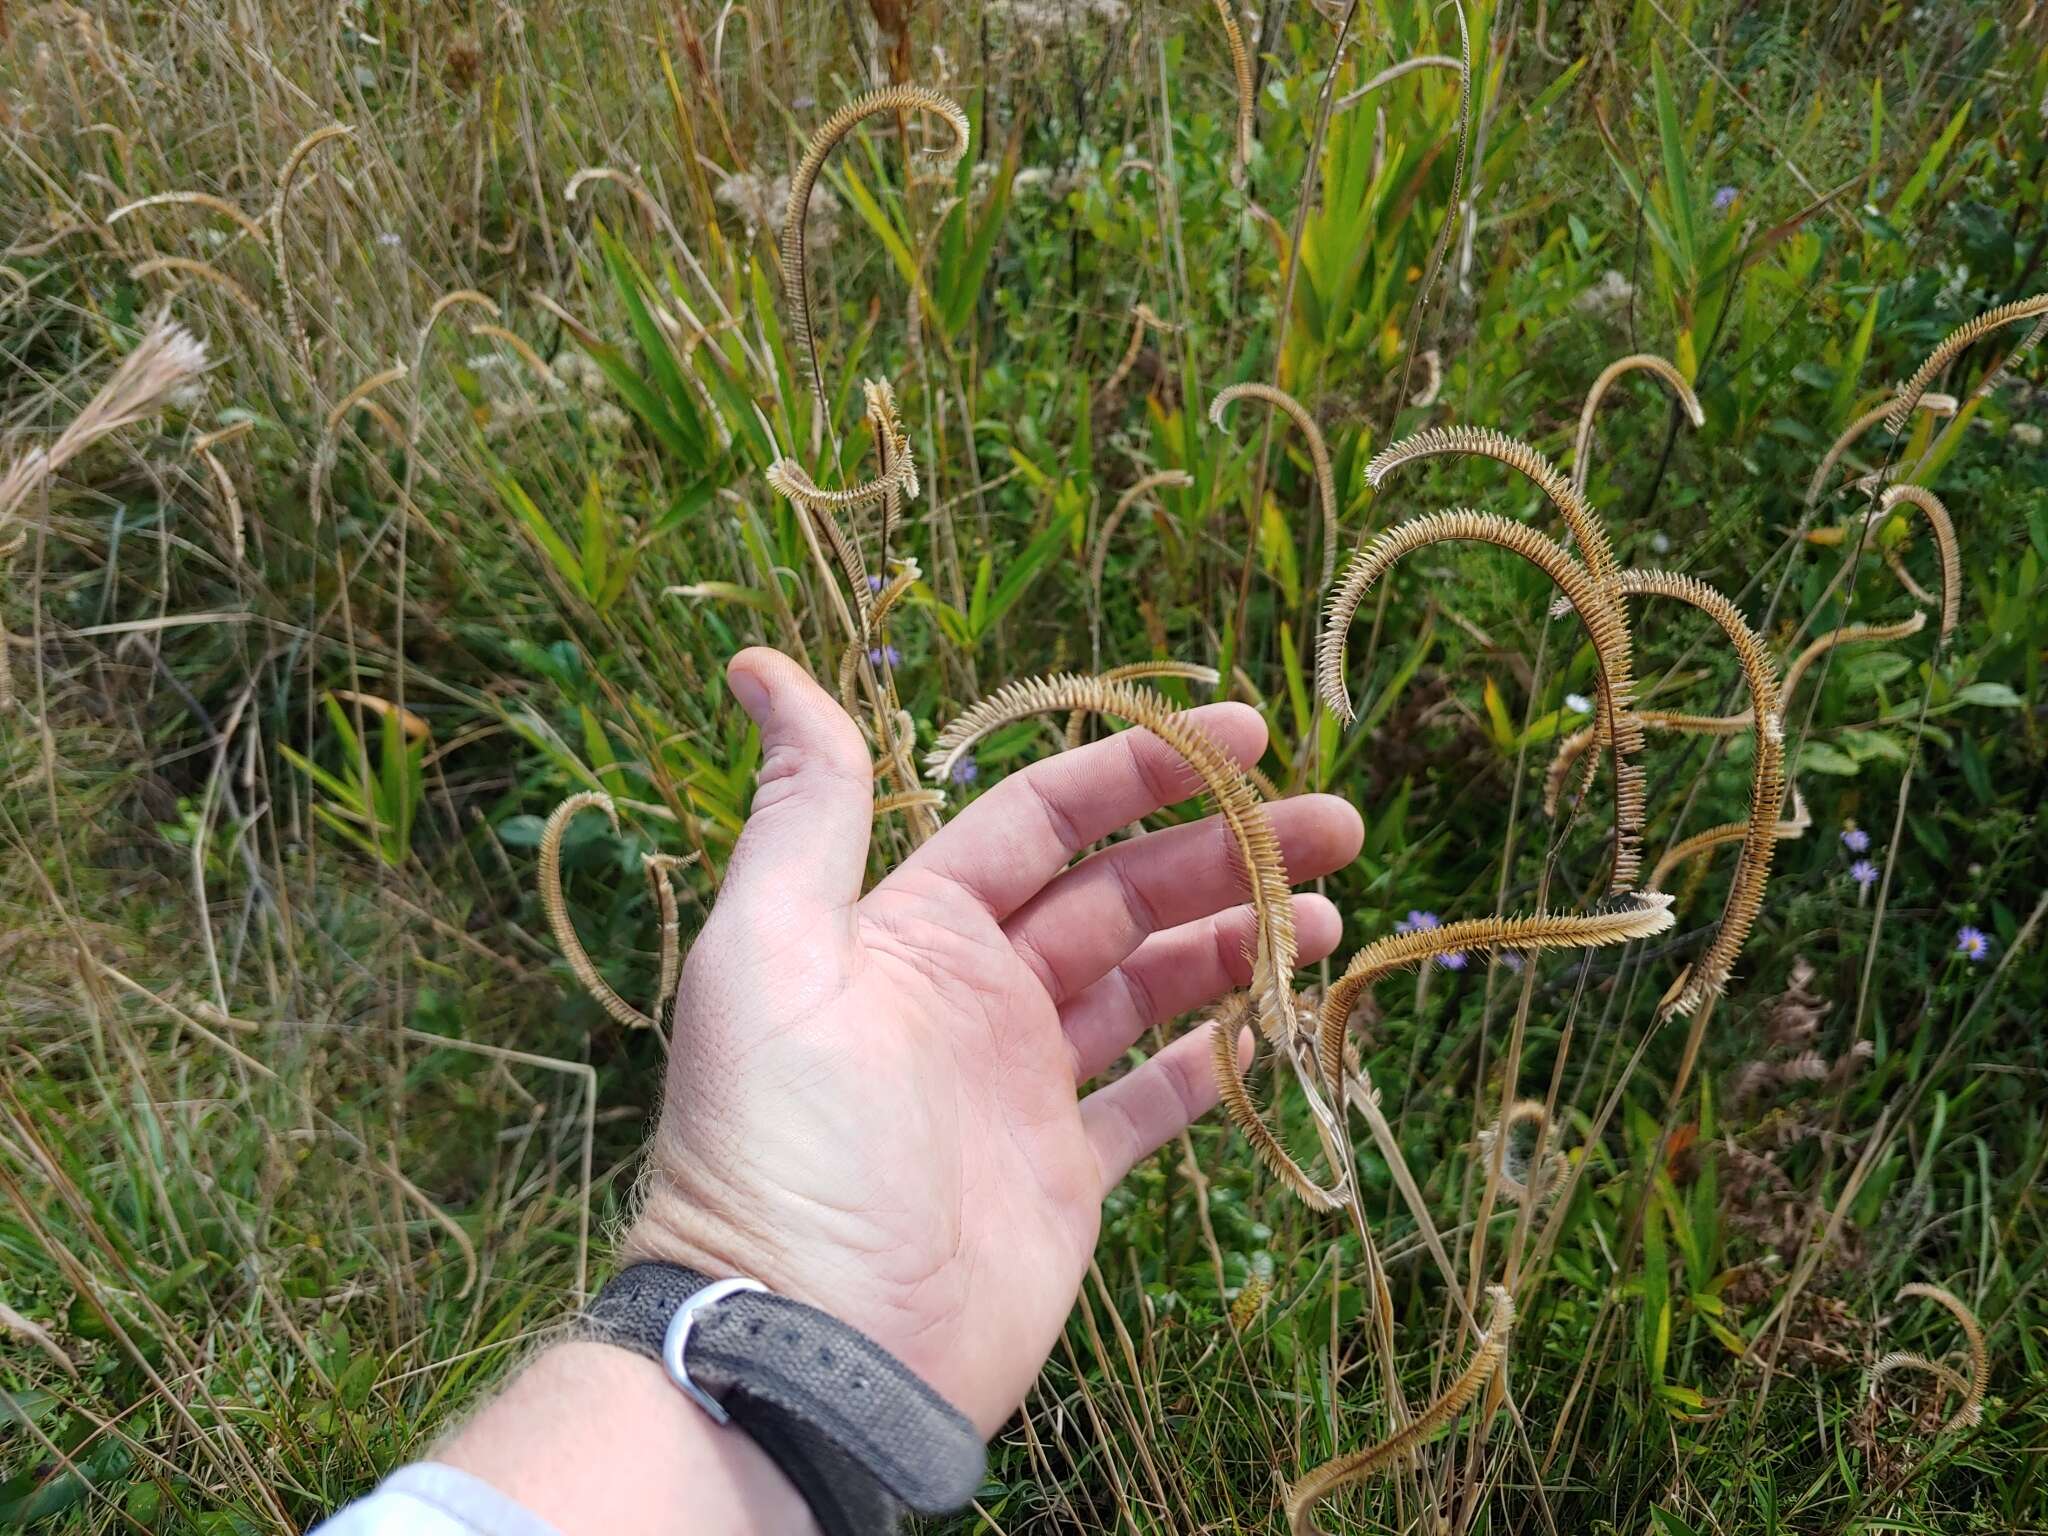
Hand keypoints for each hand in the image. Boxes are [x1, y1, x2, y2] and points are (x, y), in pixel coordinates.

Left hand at [625, 648, 1360, 1433]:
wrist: (806, 1340)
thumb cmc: (780, 1139)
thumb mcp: (769, 950)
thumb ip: (804, 812)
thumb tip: (762, 666)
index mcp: (912, 929)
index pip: (1042, 819)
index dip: (1138, 770)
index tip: (1245, 733)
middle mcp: (973, 995)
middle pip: (1119, 895)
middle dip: (1223, 850)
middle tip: (1335, 824)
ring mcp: (1023, 1086)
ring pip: (1151, 987)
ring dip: (1235, 942)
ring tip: (1328, 916)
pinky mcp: (1065, 1176)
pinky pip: (1155, 1099)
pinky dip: (1215, 1058)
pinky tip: (1278, 1015)